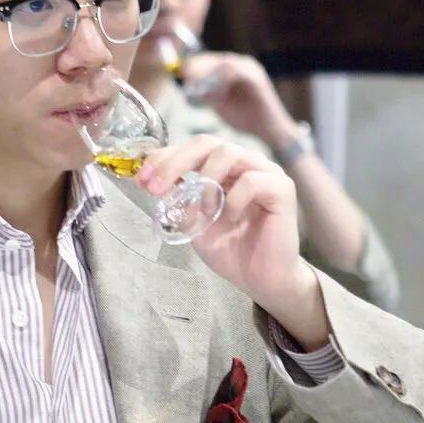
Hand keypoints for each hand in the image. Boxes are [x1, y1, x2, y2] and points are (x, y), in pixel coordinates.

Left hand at [136, 137, 328, 347]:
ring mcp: (266, 173)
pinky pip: (253, 181)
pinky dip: (233, 199)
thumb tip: (151, 182)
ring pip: (229, 153)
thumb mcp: (194, 223)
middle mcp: (245, 163)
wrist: (262, 280)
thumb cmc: (232, 250)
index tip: (141, 178)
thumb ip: (178, 201)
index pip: (191, 148)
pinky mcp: (282, 189)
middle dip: (175, 162)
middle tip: (156, 187)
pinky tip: (229, 217)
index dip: (164, 158)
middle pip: (207, 142)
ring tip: (203, 211)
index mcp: (224, 168)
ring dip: (206, 181)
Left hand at [183, 52, 298, 149]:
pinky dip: (222, 79)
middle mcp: (243, 65)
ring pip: (224, 63)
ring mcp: (251, 69)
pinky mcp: (256, 78)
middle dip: (198, 65)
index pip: (210, 60)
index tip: (180, 71)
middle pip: (216, 59)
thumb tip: (189, 89)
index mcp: (234, 70)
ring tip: (196, 81)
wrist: (270, 130)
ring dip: (208, 72)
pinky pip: (236, 72)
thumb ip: (207, 94)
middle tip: (184, 74)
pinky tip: (215, 91)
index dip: (194, 65)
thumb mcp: (220, 104)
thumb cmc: (246, 118)